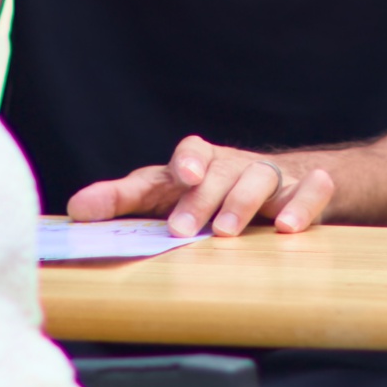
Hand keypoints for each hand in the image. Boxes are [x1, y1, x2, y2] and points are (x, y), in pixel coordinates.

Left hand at [66, 136, 334, 236]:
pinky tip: (289, 226)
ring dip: (242, 203)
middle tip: (182, 229)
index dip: (185, 162)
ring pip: (260, 178)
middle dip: (202, 199)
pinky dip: (304, 203)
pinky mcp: (304, 193)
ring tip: (227, 232)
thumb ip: (123, 201)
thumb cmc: (210, 193)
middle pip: (221, 172)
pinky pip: (312, 191)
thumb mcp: (166, 195)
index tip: (181, 175)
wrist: (286, 185)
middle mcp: (235, 164)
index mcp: (201, 163)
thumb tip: (75, 210)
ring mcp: (272, 177)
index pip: (190, 154)